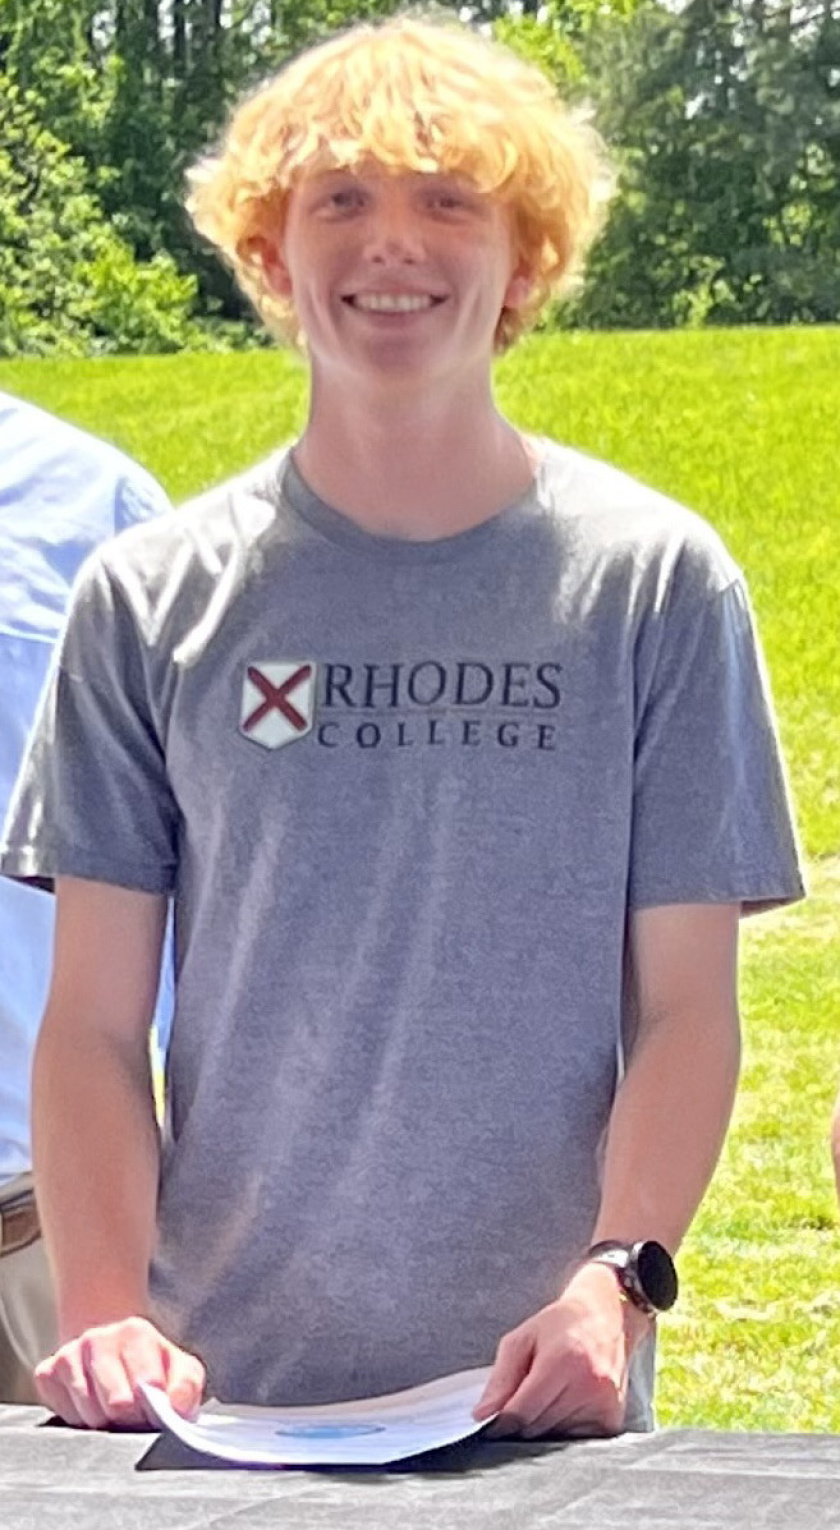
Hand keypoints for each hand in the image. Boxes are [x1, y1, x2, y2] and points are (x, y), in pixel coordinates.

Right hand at [34, 1316, 205, 1428]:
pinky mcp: (46, 1372)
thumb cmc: (152, 1365)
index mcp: (135, 1332)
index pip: (145, 1387)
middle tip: (134, 1415)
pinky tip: (89, 1405)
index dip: (153, 1410)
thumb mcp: (181, 1369)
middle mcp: (98, 1338)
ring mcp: (68, 1353)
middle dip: (128, 1419)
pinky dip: (78, 1420)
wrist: (111, 1345)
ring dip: (104, 1422)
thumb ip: (187, 1386)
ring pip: (88, 1415)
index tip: (155, 1413)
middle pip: (115, 1405)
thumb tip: (176, 1408)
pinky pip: (62, 1415)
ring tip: (113, 1410)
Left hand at [473, 1262, 651, 1438]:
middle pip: (537, 1427)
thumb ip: (501, 1378)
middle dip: (522, 1421)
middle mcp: (588, 1385)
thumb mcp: (522, 1339)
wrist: (606, 1318)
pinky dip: (563, 1429)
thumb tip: (483, 1415)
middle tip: (522, 1399)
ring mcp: (604, 1405)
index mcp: (563, 1361)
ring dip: (543, 1424)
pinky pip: (575, 1441)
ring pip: (555, 1437)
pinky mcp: (613, 1420)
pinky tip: (566, 1404)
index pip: (523, 1411)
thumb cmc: (560, 1326)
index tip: (490, 1424)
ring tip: (549, 1395)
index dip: (502, 1422)